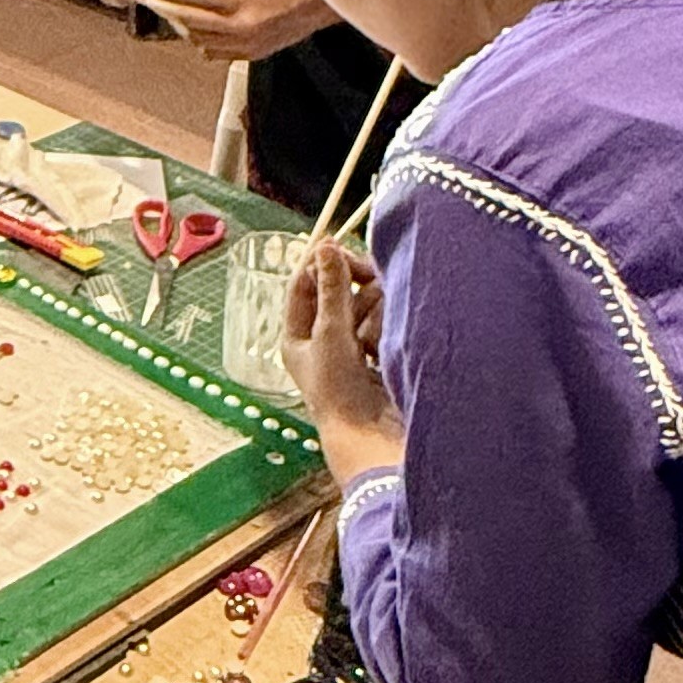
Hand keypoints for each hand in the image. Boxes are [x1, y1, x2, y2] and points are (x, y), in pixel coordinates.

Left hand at [135, 0, 323, 62]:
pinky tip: (199, 29)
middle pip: (186, 18)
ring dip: (181, 26)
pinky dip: (202, 40)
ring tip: (172, 12)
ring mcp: (245, 42)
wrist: (319, 0)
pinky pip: (215, 52)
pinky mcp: (252, 54)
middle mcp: (238, 22)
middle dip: (164, 7)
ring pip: (197, 39)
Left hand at [283, 242, 404, 481]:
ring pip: (366, 303)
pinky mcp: (379, 353)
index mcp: (298, 334)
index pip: (306, 283)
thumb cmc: (339, 392)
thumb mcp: (330, 333)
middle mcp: (323, 338)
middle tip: (370, 282)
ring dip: (372, 311)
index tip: (339, 247)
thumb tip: (325, 246)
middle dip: (355, 287)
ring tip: (371, 339)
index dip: (321, 264)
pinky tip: (383, 347)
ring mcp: (353, 346)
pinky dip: (384, 328)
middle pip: (340, 290)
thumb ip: (332, 288)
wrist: (372, 436)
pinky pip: (383, 322)